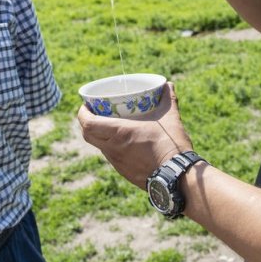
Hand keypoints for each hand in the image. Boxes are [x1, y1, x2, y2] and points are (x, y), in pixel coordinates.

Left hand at [77, 83, 193, 188]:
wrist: (178, 177)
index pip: (87, 123)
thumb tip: (168, 85)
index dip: (82, 113)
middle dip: (87, 123)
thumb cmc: (171, 146)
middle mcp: (113, 149)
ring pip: (100, 147)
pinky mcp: (125, 173)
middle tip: (95, 113)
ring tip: (110, 126)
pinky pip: (112, 157)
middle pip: (87, 135)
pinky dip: (112, 148)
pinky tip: (124, 144)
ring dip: (100, 136)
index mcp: (119, 133)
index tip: (86, 105)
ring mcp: (118, 163)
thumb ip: (168, 99)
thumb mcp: (170, 118)